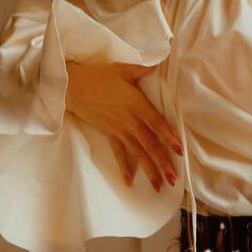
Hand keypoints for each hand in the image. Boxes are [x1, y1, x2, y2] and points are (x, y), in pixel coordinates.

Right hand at [64, 58, 181, 192]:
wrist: (72, 86)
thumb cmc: (98, 75)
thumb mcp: (123, 69)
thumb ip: (143, 70)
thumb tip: (159, 64)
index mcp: (137, 104)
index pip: (157, 123)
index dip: (169, 137)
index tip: (179, 151)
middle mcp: (130, 120)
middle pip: (150, 144)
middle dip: (163, 162)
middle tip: (173, 179)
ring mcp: (119, 129)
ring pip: (137, 153)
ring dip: (149, 170)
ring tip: (159, 186)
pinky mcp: (108, 134)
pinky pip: (118, 154)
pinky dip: (124, 168)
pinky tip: (130, 182)